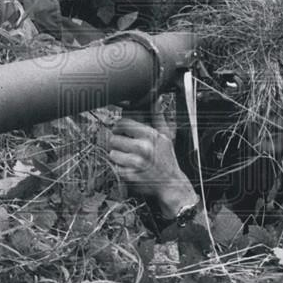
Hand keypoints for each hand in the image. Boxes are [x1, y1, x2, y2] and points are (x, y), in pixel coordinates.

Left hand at [107, 103, 197, 218]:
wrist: (171, 183)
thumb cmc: (167, 159)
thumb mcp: (166, 135)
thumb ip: (158, 116)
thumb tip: (157, 99)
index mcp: (149, 135)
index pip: (122, 123)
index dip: (120, 126)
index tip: (122, 131)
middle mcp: (142, 148)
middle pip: (113, 138)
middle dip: (117, 142)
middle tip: (125, 146)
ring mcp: (135, 163)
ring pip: (111, 153)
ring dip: (117, 155)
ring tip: (128, 157)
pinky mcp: (130, 176)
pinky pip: (114, 167)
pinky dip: (119, 167)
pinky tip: (129, 167)